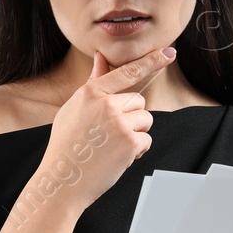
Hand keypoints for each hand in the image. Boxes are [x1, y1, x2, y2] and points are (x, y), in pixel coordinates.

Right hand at [42, 46, 177, 211]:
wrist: (63, 179)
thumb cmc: (67, 144)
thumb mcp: (74, 108)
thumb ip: (93, 83)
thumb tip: (101, 58)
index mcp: (91, 92)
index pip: (127, 72)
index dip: (151, 60)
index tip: (170, 53)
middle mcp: (106, 104)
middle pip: (139, 101)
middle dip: (131, 117)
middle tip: (110, 134)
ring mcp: (119, 123)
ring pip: (145, 119)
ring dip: (136, 133)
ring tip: (113, 145)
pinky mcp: (130, 142)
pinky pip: (147, 139)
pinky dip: (137, 150)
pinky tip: (118, 157)